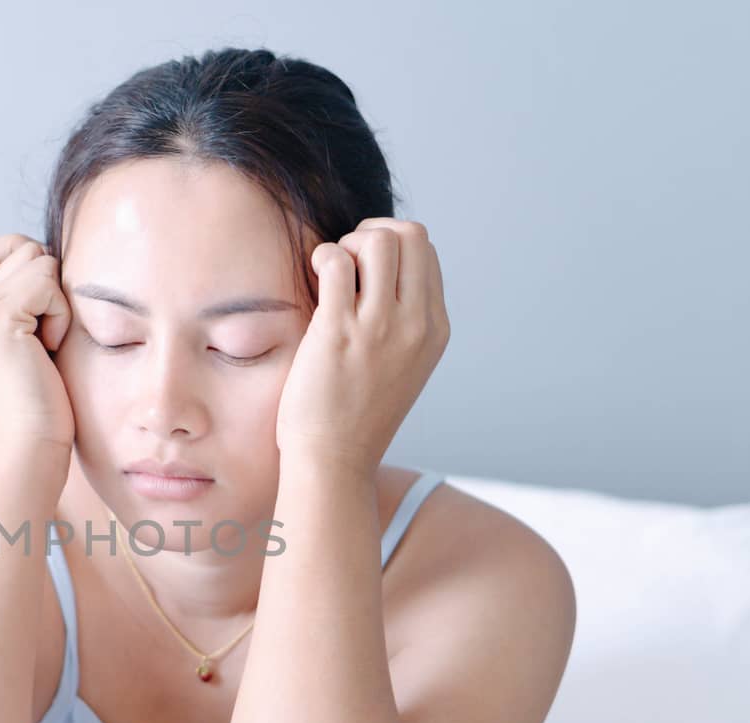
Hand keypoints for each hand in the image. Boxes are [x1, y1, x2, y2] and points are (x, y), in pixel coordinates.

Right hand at [0, 233, 76, 453]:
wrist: (28, 450)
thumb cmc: (42, 410)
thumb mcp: (30, 348)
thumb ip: (27, 306)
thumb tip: (51, 260)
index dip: (24, 262)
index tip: (42, 313)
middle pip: (20, 246)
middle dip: (49, 283)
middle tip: (47, 337)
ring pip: (37, 258)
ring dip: (57, 300)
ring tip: (48, 346)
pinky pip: (47, 281)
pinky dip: (61, 314)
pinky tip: (50, 350)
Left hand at [275, 219, 450, 476]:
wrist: (335, 461)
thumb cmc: (356, 415)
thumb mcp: (403, 366)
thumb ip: (404, 322)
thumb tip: (382, 272)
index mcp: (435, 330)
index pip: (426, 254)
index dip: (391, 246)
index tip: (364, 268)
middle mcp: (416, 324)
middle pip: (410, 235)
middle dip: (372, 234)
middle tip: (346, 262)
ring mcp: (380, 327)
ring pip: (377, 241)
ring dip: (347, 244)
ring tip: (329, 273)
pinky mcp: (340, 332)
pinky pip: (336, 262)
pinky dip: (322, 258)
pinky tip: (314, 278)